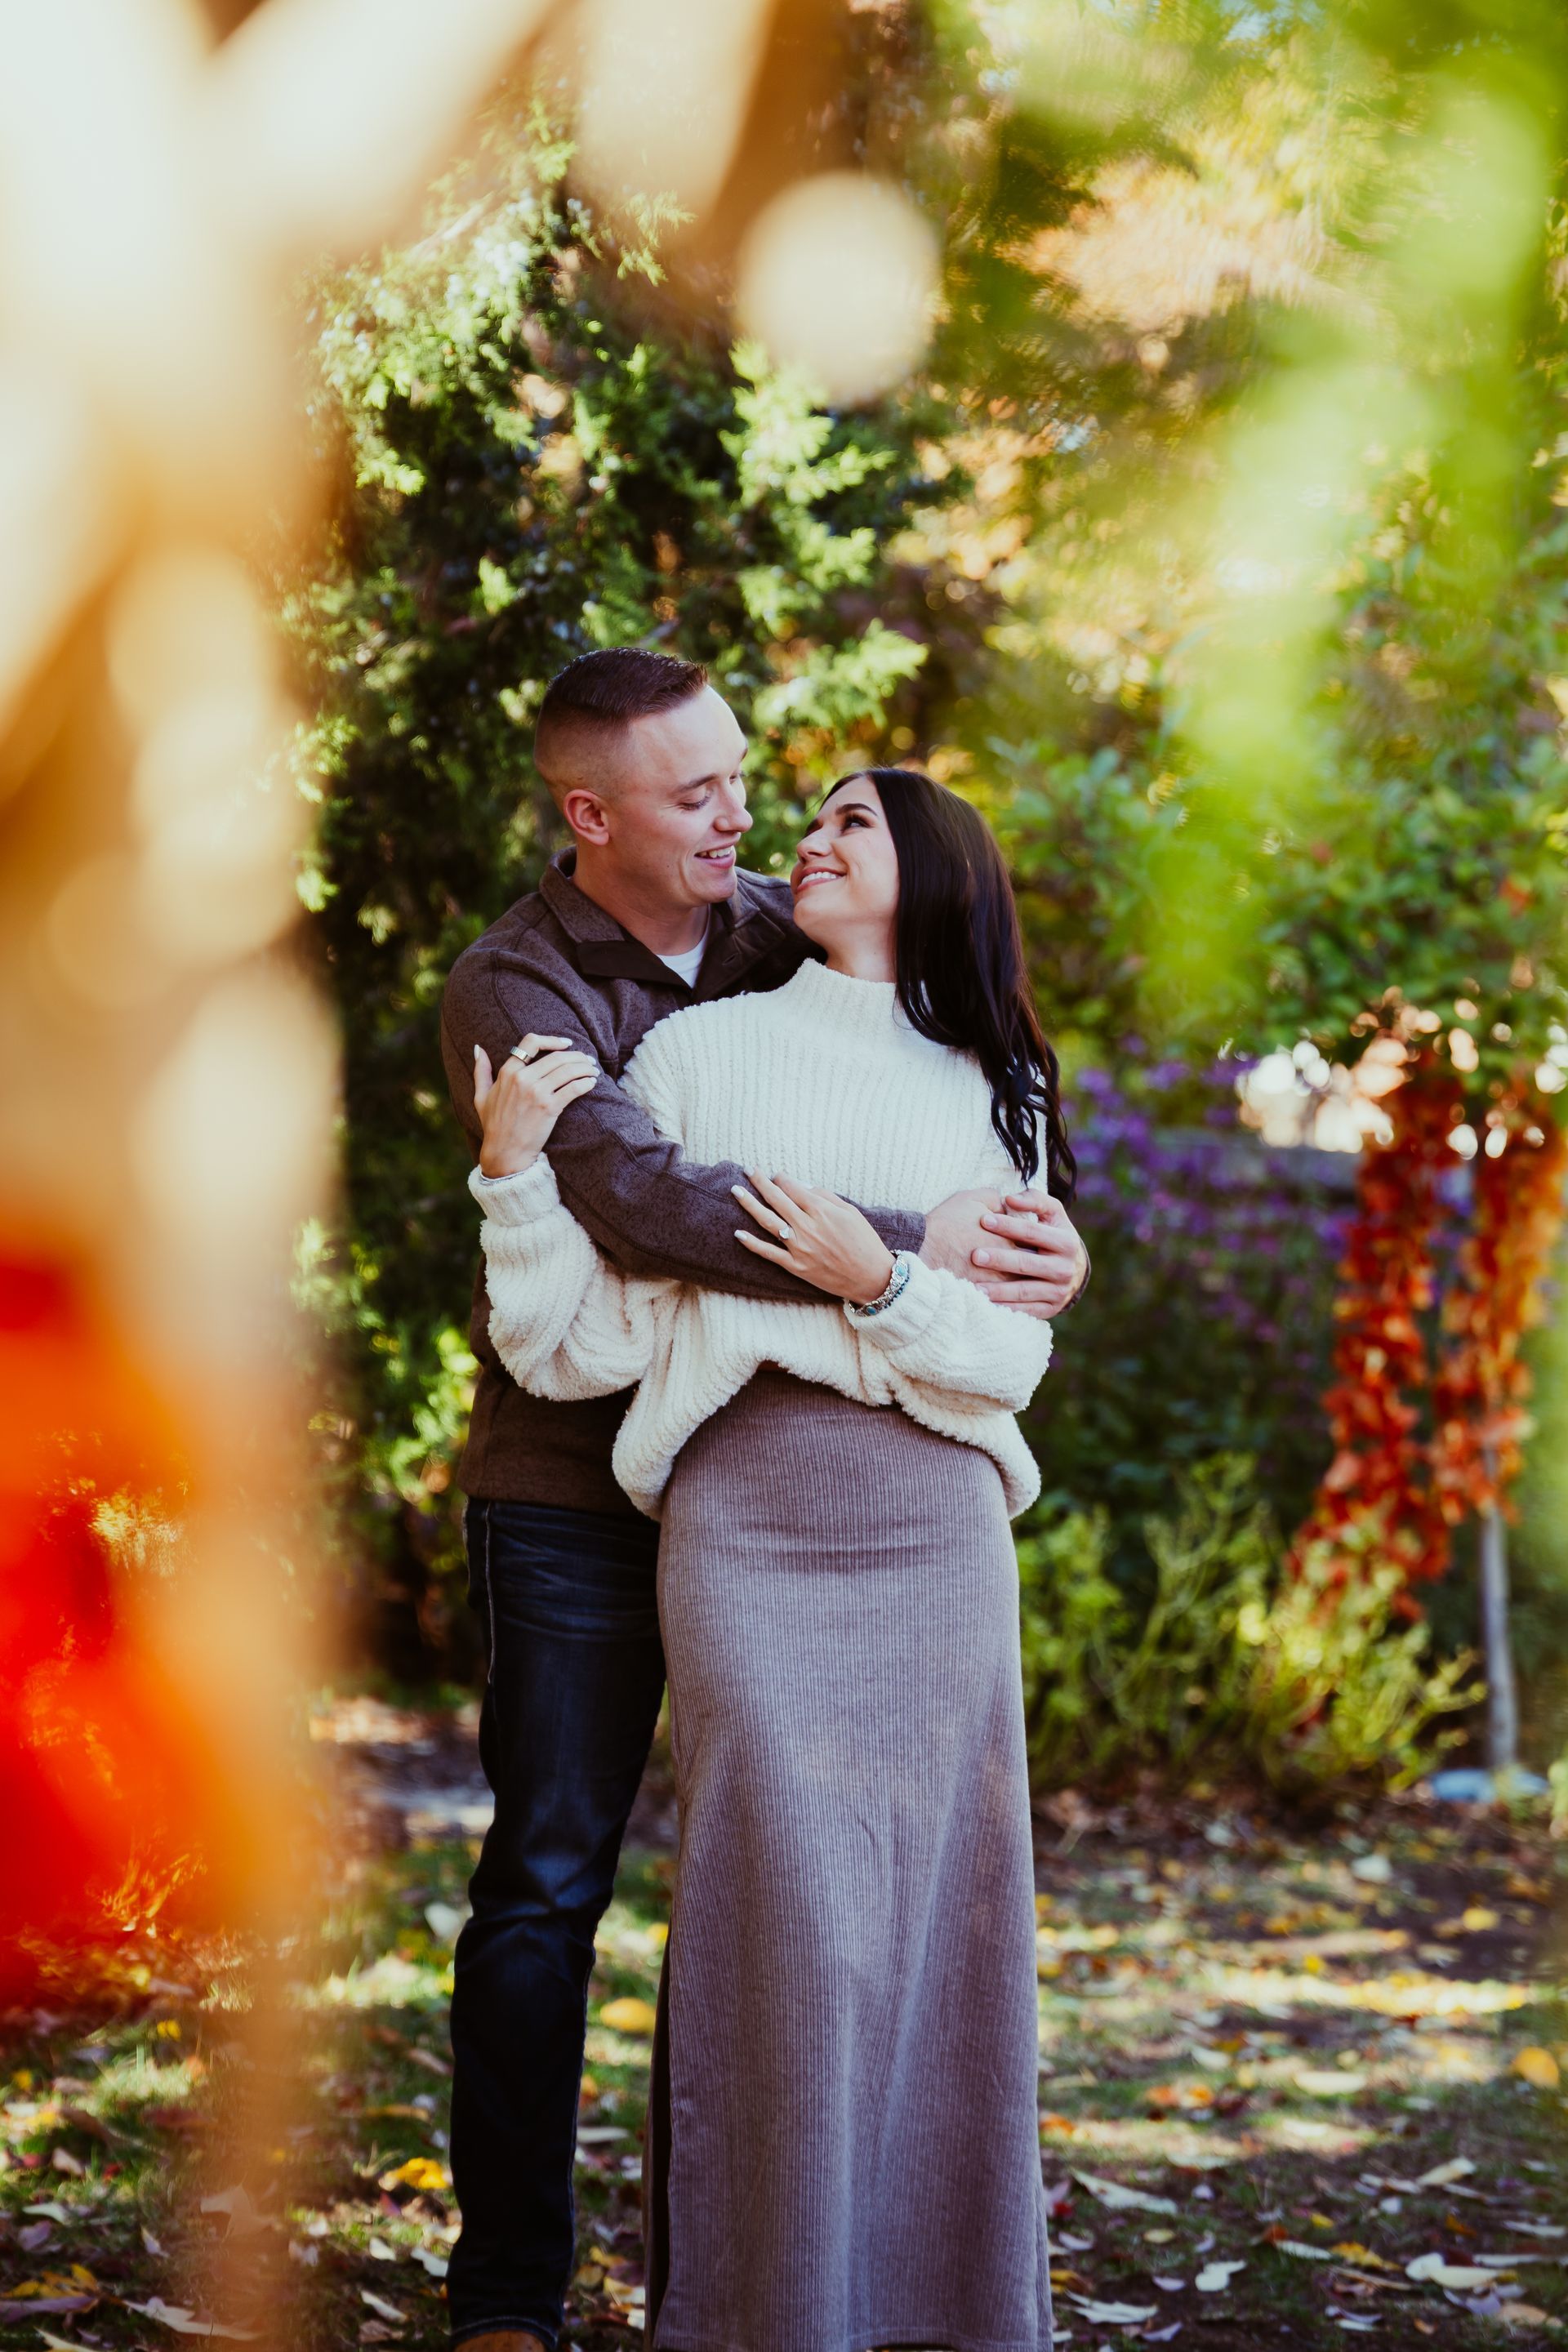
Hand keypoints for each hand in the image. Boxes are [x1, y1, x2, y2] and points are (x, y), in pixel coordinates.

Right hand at [474, 1034, 598, 1177]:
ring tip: (593, 1070)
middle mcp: (522, 1078)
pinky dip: (586, 1083)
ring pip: (568, 1070)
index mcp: (507, 1072)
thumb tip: (478, 1048)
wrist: (504, 1153)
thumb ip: (481, 1071)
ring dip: (585, 1068)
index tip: (567, 1044)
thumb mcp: (481, 1096)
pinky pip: (573, 1088)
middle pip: (557, 1056)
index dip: (552, 1040)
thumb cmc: (493, 1125)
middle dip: (577, 1056)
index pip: (531, 1043)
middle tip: (588, 1060)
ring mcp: (536, 1092)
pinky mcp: (549, 1107)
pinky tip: (591, 1083)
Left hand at [732, 1171, 894, 1305]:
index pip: (792, 1187)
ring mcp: (799, 1247)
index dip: (781, 1178)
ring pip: (768, 1221)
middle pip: (776, 1199)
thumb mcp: (850, 1212)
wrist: (871, 1277)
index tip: (775, 1175)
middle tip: (747, 1170)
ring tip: (735, 1191)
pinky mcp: (796, 1266)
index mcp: (821, 1210)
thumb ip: (826, 1197)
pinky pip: (769, 1253)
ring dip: (749, 1204)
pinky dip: (752, 1243)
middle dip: (760, 1182)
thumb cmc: (864, 1242)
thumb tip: (803, 1187)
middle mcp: (807, 1226)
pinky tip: (738, 1233)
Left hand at [921, 1187, 1086, 1317]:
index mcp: (1066, 1242)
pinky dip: (1006, 1308)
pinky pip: (1026, 1310)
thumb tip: (1009, 1199)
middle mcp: (1064, 1268)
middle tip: (974, 1256)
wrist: (1075, 1269)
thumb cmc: (1055, 1234)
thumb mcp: (1053, 1214)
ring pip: (1024, 1291)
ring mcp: (1058, 1291)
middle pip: (1026, 1263)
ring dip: (999, 1290)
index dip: (1007, 1225)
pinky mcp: (1051, 1309)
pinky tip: (987, 1304)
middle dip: (999, 1259)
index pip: (1032, 1232)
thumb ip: (1034, 1200)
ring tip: (975, 1287)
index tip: (982, 1220)